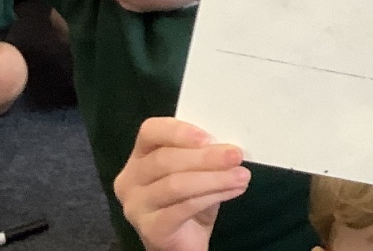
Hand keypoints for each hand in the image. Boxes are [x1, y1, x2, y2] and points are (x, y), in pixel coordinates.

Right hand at [115, 117, 250, 250]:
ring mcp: (137, 206)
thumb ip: (203, 153)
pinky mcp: (151, 228)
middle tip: (236, 155)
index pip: (150, 132)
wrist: (184, 241)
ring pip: (175, 185)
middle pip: (165, 160)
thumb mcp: (195, 169)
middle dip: (205, 157)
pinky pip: (183, 208)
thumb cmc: (189, 198)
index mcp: (140, 155)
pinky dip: (211, 197)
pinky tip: (232, 191)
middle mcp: (131, 179)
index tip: (208, 137)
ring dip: (214, 178)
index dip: (178, 132)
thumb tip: (228, 145)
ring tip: (241, 176)